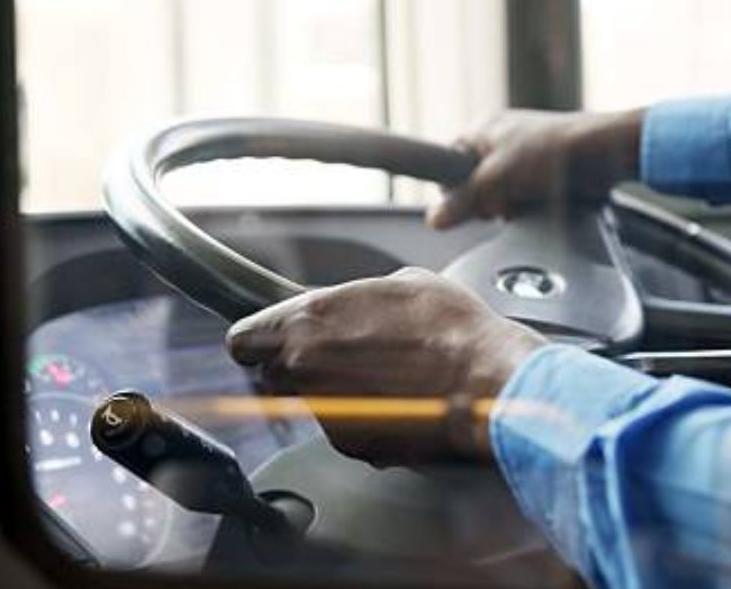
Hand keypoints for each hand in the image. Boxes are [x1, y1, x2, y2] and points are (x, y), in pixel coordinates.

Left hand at [225, 268, 544, 465]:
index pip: (242, 338)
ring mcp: (327, 411)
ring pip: (313, 403)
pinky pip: (346, 430)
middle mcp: (307, 366)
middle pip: (271, 374)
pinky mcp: (353, 445)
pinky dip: (365, 420)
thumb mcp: (404, 284)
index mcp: (310, 319)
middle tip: (341, 359)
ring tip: (386, 380)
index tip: (274, 340)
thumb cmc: (454, 329)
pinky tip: (400, 403)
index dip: (260, 339)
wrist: (487, 383)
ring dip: (337, 393)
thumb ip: (357, 299)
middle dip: (298, 367)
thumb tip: (353, 308)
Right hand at [426, 108, 644, 229]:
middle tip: (502, 202)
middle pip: (474, 184)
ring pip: (499, 196)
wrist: (605, 154)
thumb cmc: (552, 151)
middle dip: (487, 200)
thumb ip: (463, 200)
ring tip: (525, 201)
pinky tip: (539, 206)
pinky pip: (523, 198)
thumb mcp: (497, 178)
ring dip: (509, 206)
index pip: (448, 162)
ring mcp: (522, 158)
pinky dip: (528, 206)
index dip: (455, 187)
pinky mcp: (543, 175)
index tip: (468, 201)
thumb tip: (434, 219)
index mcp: (483, 129)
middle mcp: (501, 141)